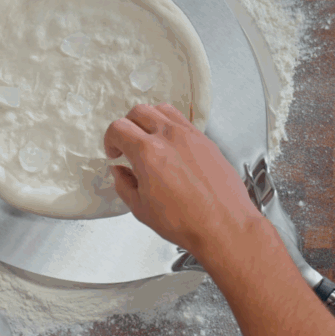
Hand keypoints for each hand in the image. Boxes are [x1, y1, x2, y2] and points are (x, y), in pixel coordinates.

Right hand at [104, 103, 261, 259]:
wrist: (224, 225)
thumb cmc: (184, 221)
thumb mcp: (141, 209)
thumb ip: (124, 185)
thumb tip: (119, 171)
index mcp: (147, 152)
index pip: (119, 128)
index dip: (110, 140)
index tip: (114, 153)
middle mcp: (168, 136)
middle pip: (139, 111)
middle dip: (127, 126)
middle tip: (128, 146)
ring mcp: (190, 135)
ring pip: (162, 110)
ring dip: (149, 120)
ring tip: (150, 140)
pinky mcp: (206, 140)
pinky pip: (183, 121)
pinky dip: (170, 126)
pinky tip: (172, 147)